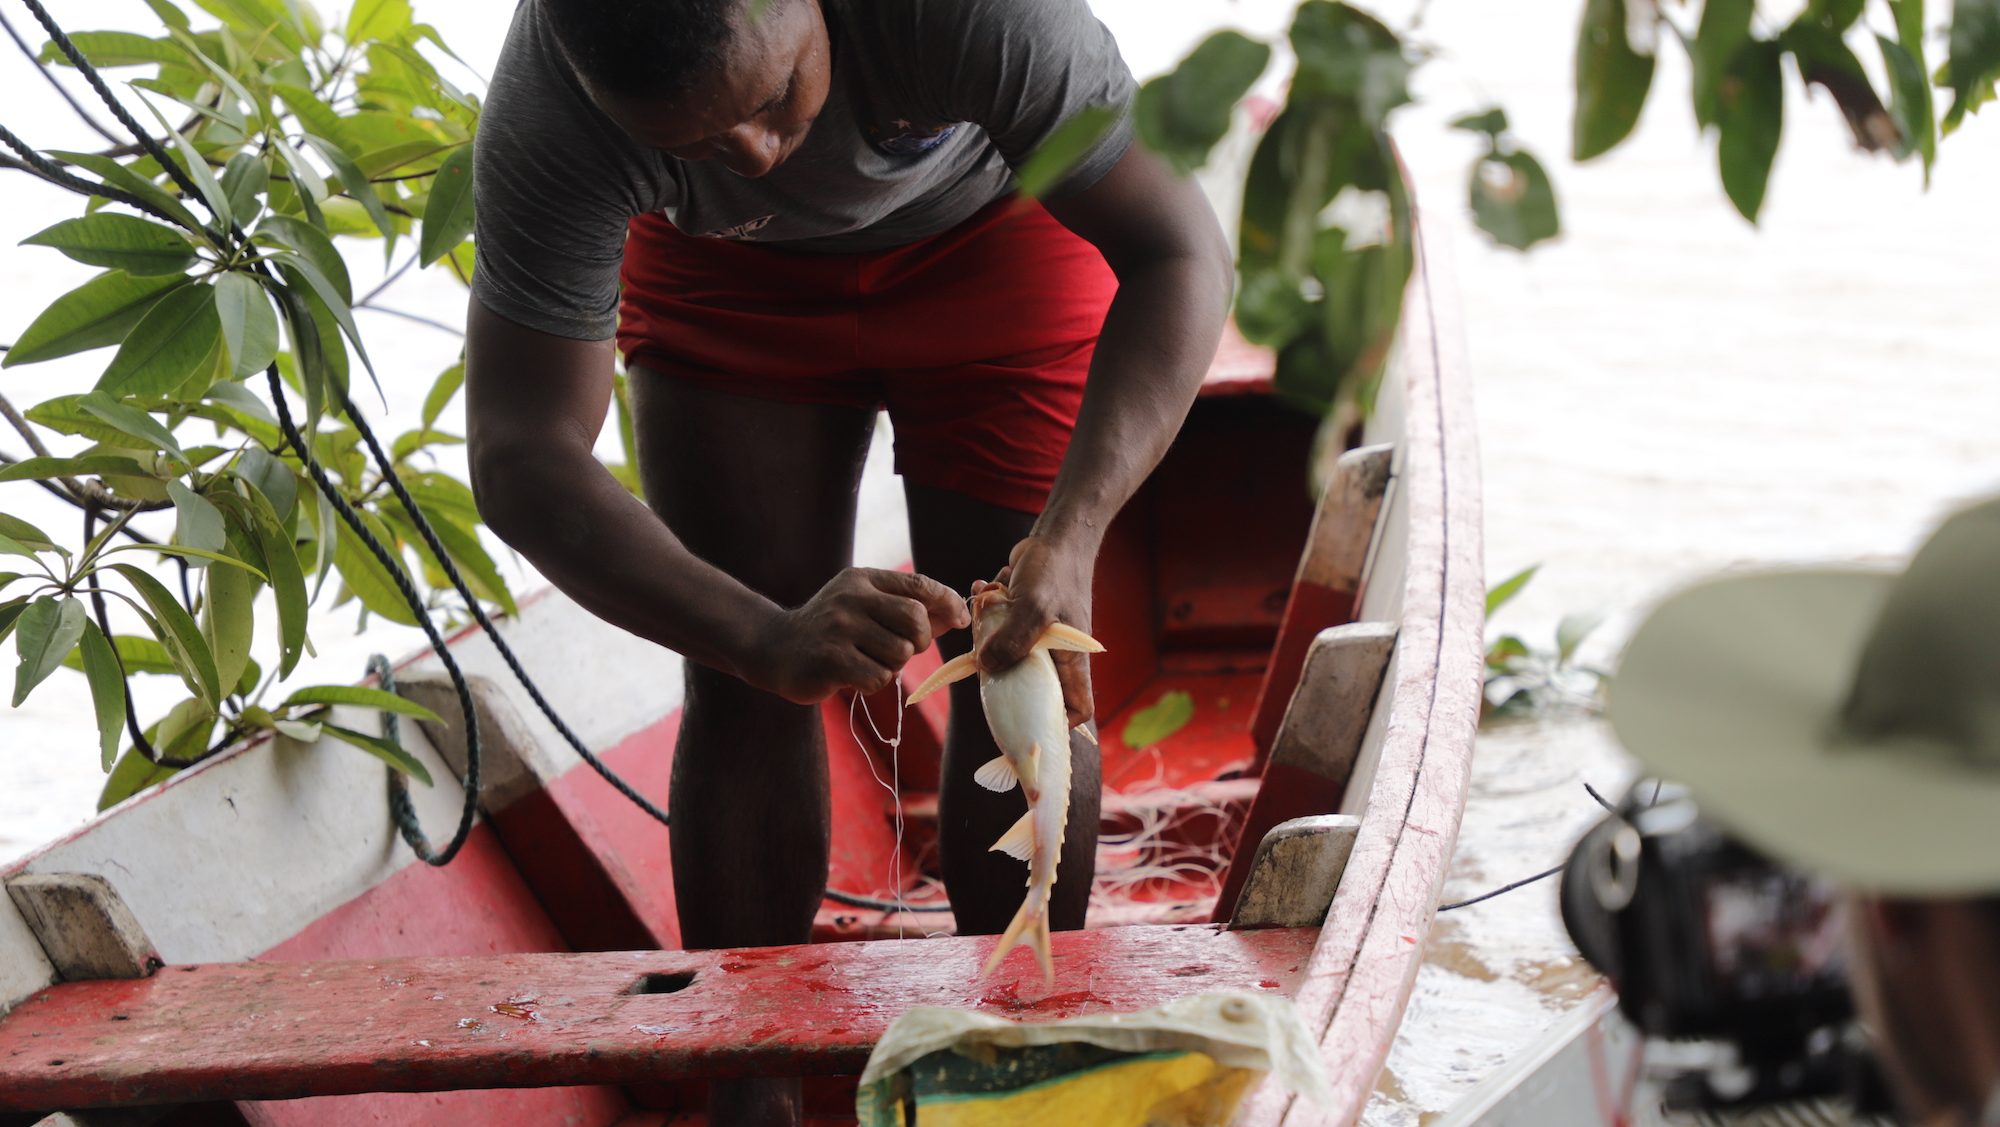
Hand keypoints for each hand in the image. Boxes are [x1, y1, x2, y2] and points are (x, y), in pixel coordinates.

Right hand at [746, 568, 968, 702]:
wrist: (774, 648)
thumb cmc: (831, 630)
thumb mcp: (864, 607)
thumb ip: (907, 608)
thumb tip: (957, 615)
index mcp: (863, 580)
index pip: (919, 586)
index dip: (947, 602)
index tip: (960, 619)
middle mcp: (851, 598)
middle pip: (916, 621)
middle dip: (918, 642)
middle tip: (898, 650)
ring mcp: (839, 628)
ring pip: (900, 653)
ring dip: (891, 666)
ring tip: (865, 661)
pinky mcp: (831, 659)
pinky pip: (879, 677)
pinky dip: (873, 682)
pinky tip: (852, 675)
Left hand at [975, 536, 1095, 726]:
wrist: (1057, 535)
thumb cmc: (1055, 572)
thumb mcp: (1034, 608)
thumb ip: (1013, 640)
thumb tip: (987, 668)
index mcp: (1072, 660)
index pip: (1079, 706)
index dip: (1059, 722)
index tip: (1028, 722)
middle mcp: (1058, 654)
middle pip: (1035, 687)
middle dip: (1007, 678)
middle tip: (984, 667)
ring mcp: (1041, 638)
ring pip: (1012, 656)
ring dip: (991, 637)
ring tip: (984, 612)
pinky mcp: (1024, 620)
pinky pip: (1002, 629)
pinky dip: (989, 613)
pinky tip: (983, 589)